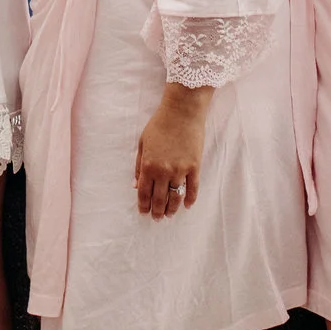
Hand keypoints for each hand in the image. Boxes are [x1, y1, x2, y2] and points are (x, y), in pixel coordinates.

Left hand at [133, 83, 210, 218]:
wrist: (182, 111)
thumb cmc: (160, 124)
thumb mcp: (142, 143)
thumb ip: (139, 165)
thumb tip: (135, 185)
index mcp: (148, 165)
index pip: (144, 192)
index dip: (143, 205)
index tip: (144, 212)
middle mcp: (163, 171)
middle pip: (159, 199)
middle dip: (157, 211)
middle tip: (157, 218)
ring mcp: (180, 170)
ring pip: (176, 197)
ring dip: (172, 209)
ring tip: (169, 215)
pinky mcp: (194, 167)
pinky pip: (193, 189)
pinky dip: (190, 199)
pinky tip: (187, 206)